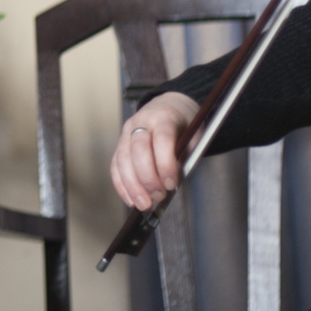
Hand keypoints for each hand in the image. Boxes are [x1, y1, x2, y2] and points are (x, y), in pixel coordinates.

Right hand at [109, 91, 200, 211]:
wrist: (169, 106)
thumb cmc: (185, 125)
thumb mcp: (195, 136)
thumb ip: (185, 157)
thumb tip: (171, 186)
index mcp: (164, 116)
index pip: (162, 139)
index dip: (165, 164)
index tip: (172, 184)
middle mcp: (141, 121)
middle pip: (138, 150)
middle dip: (147, 177)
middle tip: (158, 197)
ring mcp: (127, 132)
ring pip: (122, 159)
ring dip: (132, 186)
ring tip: (143, 205)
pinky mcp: (120, 143)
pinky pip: (115, 165)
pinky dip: (121, 185)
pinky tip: (131, 199)